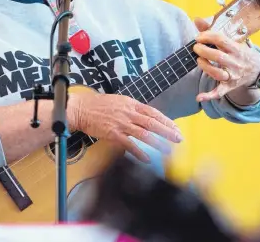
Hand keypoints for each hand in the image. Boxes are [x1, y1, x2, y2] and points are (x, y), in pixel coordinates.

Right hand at [68, 91, 183, 163]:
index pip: (153, 112)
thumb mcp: (118, 101)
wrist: (81, 109)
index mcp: (130, 104)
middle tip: (178, 138)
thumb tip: (144, 117)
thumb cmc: (97, 105)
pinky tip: (147, 159)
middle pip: (152, 123)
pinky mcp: (113, 134)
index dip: (166, 120)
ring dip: (158, 143)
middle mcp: (128, 113)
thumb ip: (131, 109)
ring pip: (144, 134)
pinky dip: (139, 152)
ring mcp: (121, 124)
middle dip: (167, 131)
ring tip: (167, 150)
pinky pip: (130, 145)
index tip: (175, 127)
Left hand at [192, 17, 259, 102]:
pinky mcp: (229, 86)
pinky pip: (219, 92)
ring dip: (205, 67)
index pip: (221, 40)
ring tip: (199, 61)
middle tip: (196, 48)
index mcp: (237, 49)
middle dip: (203, 51)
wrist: (257, 68)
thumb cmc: (239, 51)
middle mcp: (235, 63)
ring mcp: (233, 75)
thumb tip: (196, 19)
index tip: (198, 37)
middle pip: (218, 57)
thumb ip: (212, 29)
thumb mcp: (231, 39)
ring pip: (218, 73)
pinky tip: (199, 97)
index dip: (207, 37)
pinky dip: (209, 95)